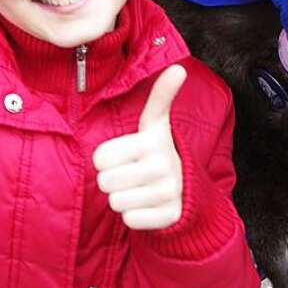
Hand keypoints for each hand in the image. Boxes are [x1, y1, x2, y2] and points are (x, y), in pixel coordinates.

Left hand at [93, 65, 185, 230]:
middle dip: (113, 180)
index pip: (100, 157)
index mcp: (152, 142)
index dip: (107, 158)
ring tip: (139, 189)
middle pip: (105, 181)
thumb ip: (161, 96)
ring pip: (115, 202)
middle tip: (131, 174)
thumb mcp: (156, 124)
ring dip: (122, 198)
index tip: (125, 155)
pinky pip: (129, 220)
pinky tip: (147, 205)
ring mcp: (167, 193)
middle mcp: (162, 167)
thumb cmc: (158, 152)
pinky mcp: (168, 217)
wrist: (187, 188)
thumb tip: (179, 67)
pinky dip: (134, 215)